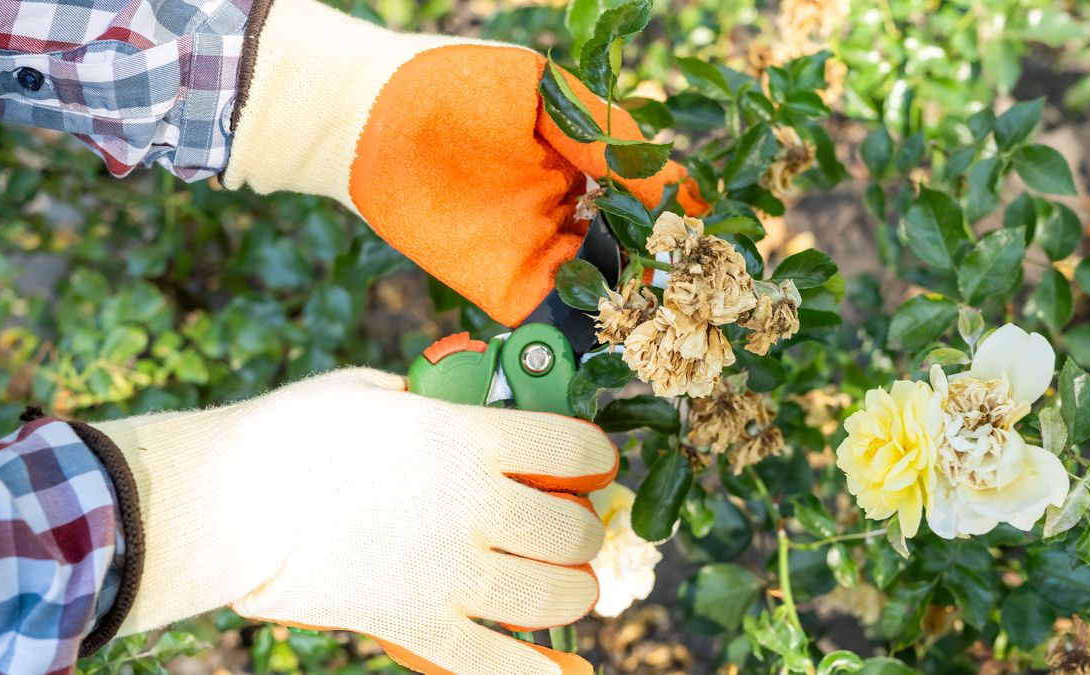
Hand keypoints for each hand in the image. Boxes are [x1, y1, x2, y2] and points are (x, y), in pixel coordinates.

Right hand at [94, 368, 617, 673]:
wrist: (230, 500)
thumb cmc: (292, 434)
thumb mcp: (370, 390)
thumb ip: (425, 400)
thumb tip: (448, 404)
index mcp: (470, 439)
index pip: (574, 448)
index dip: (597, 458)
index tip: (595, 465)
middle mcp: (477, 506)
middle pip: (575, 531)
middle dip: (583, 534)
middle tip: (569, 534)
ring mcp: (452, 572)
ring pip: (555, 597)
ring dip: (571, 594)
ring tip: (563, 589)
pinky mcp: (417, 624)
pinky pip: (498, 666)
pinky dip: (540, 674)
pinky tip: (565, 671)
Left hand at [223, 0, 707, 325]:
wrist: (370, 119)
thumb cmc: (458, 85)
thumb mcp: (544, 93)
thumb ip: (603, 136)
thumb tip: (671, 184)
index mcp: (589, 165)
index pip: (651, 200)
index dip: (685, 223)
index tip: (718, 243)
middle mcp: (573, 214)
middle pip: (636, 255)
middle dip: (673, 280)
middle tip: (711, 306)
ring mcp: (541, 254)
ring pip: (607, 292)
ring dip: (642, 314)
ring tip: (682, 336)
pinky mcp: (505, 290)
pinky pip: (558, 319)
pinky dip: (591, 336)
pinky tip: (625, 348)